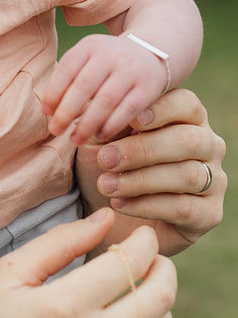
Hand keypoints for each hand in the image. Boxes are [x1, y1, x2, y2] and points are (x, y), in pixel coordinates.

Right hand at [0, 208, 175, 317]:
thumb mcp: (11, 273)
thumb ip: (60, 242)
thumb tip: (106, 217)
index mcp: (61, 307)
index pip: (126, 265)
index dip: (144, 242)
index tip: (143, 232)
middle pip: (156, 300)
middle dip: (164, 268)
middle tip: (152, 255)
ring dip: (158, 300)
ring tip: (138, 284)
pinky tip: (130, 312)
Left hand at [42, 34, 164, 145]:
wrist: (151, 52)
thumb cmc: (108, 63)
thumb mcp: (88, 58)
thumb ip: (69, 78)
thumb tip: (48, 110)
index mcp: (90, 45)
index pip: (67, 68)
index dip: (53, 91)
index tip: (45, 112)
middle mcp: (110, 55)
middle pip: (84, 85)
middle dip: (66, 111)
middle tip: (55, 130)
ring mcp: (130, 70)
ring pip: (105, 100)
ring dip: (87, 124)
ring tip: (75, 139)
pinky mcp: (147, 88)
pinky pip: (127, 110)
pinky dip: (110, 126)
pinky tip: (99, 136)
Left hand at [76, 88, 226, 255]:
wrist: (108, 209)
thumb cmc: (109, 160)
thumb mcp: (102, 134)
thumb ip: (108, 116)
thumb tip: (103, 105)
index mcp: (187, 116)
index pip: (185, 104)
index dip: (160, 110)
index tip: (131, 119)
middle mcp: (208, 144)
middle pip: (188, 140)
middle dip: (143, 149)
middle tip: (105, 159)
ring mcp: (215, 180)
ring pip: (187, 175)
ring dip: (140, 180)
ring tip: (105, 185)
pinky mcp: (209, 213)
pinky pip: (183, 208)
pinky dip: (146, 206)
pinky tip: (118, 203)